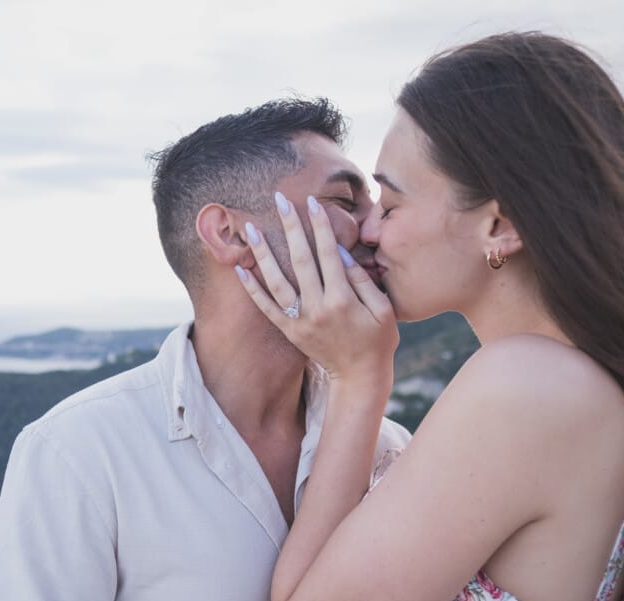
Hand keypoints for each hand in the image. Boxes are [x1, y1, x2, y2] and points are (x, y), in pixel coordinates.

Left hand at [235, 191, 397, 389]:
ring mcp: (300, 321)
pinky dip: (252, 288)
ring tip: (251, 228)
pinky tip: (240, 269)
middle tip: (279, 200)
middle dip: (290, 227)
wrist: (359, 377)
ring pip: (277, 281)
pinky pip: (266, 307)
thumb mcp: (383, 309)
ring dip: (263, 253)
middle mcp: (317, 308)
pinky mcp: (289, 331)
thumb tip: (341, 252)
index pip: (328, 254)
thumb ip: (362, 280)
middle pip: (300, 260)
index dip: (319, 226)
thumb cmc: (377, 340)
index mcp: (343, 299)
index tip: (311, 202)